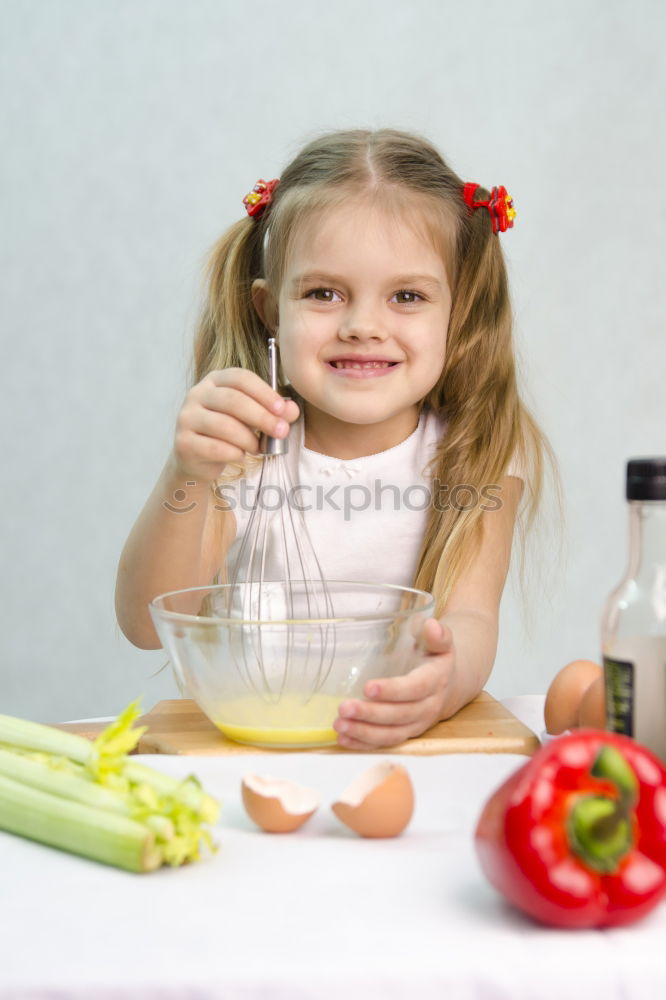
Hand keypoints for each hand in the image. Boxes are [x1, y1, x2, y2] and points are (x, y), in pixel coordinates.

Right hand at [171, 368, 299, 481]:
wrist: (197, 459)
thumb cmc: (228, 432)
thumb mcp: (252, 417)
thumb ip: (274, 411)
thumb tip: (292, 410)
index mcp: (214, 380)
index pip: (240, 377)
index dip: (264, 392)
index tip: (282, 409)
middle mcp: (196, 394)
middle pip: (233, 400)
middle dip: (262, 417)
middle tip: (280, 431)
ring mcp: (186, 417)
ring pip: (224, 426)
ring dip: (249, 439)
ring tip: (258, 447)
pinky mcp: (183, 442)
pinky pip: (215, 448)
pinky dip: (234, 453)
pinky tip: (240, 455)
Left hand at [332, 618, 456, 749]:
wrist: (449, 683)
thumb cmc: (435, 658)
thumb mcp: (441, 643)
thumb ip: (437, 635)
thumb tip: (431, 625)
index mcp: (435, 680)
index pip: (415, 689)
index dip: (392, 690)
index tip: (368, 688)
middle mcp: (428, 706)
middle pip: (399, 715)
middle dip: (370, 714)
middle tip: (344, 708)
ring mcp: (417, 724)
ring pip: (391, 734)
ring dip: (364, 732)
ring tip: (339, 725)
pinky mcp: (405, 733)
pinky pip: (385, 743)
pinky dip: (363, 744)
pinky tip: (343, 738)